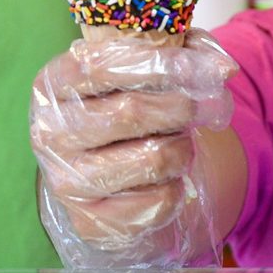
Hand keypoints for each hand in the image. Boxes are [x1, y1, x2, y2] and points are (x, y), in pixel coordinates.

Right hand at [31, 30, 236, 267]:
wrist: (104, 168)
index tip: (204, 68)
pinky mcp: (89, 221)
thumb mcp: (144, 66)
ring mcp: (65, 181)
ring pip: (152, 158)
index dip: (160, 64)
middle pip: (131, 112)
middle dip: (183, 108)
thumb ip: (185, 50)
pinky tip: (167, 177)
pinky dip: (177, 187)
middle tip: (211, 106)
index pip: (104, 65)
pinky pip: (157, 202)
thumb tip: (224, 68)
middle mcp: (49, 132)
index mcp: (53, 83)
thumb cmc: (126, 102)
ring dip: (182, 148)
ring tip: (181, 142)